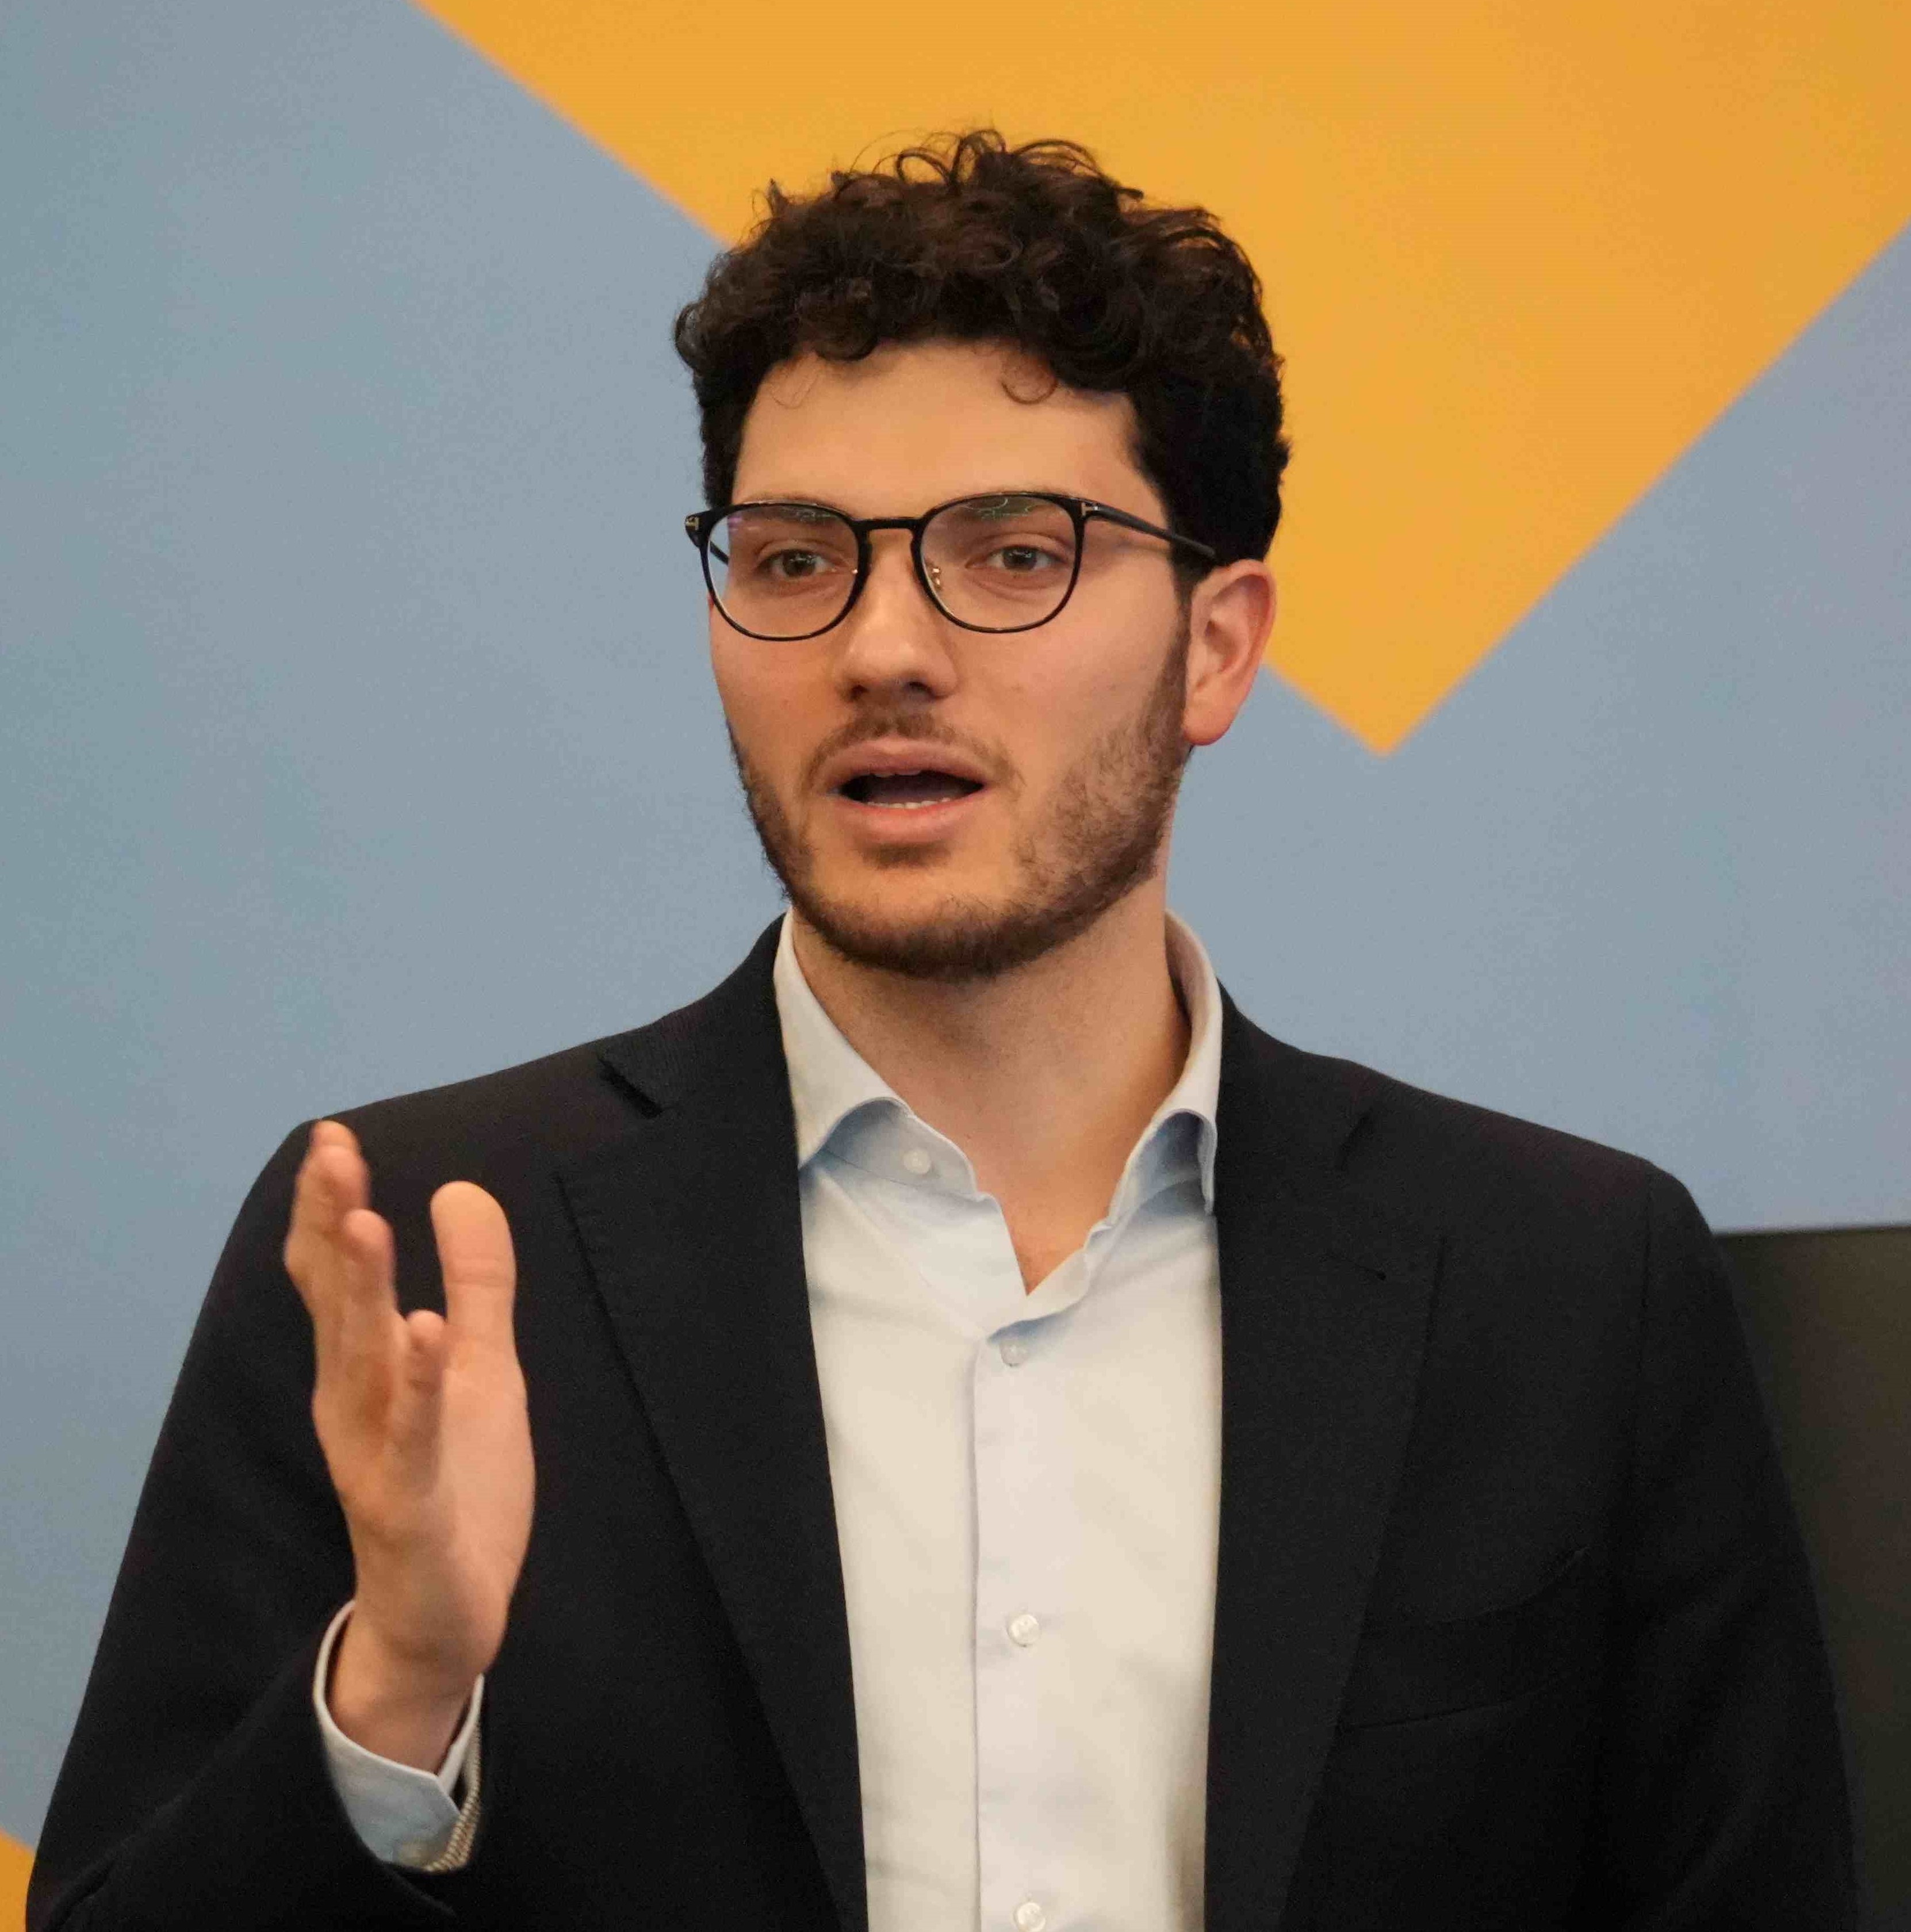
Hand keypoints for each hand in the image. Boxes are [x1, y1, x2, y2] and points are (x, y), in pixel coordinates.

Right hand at [283, 1120, 533, 1769]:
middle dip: (334, 1225)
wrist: (447, 1614)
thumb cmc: (458, 1483)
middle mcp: (353, 1401)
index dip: (330, 1206)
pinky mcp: (410, 1503)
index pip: (336, 1273)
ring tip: (369, 1219)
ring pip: (363, 1360)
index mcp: (364, 1366)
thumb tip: (459, 1187)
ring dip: (364, 1290)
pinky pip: (412, 1437)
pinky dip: (415, 1384)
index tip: (332, 1135)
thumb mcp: (480, 1366)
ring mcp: (376, 1452)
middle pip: (338, 1301)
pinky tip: (422, 1332)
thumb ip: (475, 1283)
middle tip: (331, 1152)